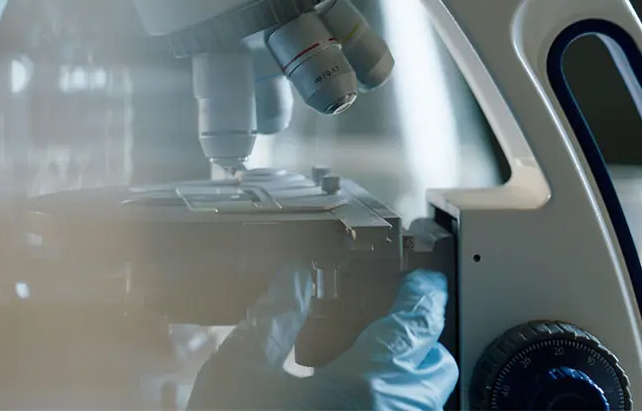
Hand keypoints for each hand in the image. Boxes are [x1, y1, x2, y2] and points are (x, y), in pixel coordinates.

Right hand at [188, 265, 457, 410]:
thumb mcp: (241, 368)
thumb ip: (275, 316)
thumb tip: (295, 278)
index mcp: (361, 384)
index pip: (413, 325)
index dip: (423, 295)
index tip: (423, 282)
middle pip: (435, 367)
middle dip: (418, 343)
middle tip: (385, 329)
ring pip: (426, 403)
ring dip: (406, 381)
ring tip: (361, 373)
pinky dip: (391, 406)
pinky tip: (351, 405)